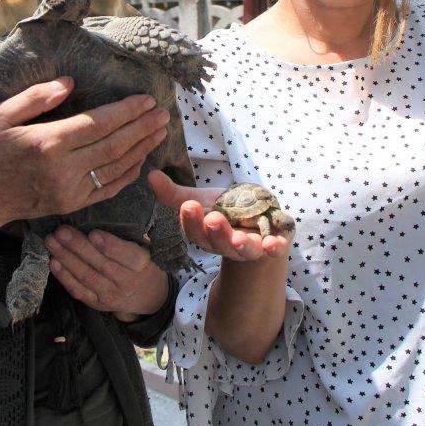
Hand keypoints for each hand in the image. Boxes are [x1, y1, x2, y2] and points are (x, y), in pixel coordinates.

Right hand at [0, 77, 169, 222]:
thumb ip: (35, 97)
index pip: (98, 124)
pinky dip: (129, 173)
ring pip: (117, 167)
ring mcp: (70, 190)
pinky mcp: (73, 204)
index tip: (146, 99)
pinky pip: (109, 188)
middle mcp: (63, 169)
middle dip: (143, 127)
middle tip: (164, 113)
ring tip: (160, 131)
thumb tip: (69, 83)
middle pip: (114, 145)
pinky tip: (142, 158)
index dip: (126, 111)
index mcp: (47, 143)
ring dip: (142, 148)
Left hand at [45, 226, 168, 321]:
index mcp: (143, 264)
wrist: (146, 295)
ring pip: (87, 277)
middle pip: (102, 265)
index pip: (129, 256)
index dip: (111, 245)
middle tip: (62, 231)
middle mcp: (127, 282)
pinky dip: (64, 277)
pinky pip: (78, 290)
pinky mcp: (97, 303)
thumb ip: (131, 232)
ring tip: (52, 242)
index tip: (93, 233)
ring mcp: (111, 295)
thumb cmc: (142, 262)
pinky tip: (53, 262)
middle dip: (79, 247)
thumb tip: (110, 205)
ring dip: (66, 258)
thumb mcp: (146, 246)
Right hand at [148, 171, 290, 260]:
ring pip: (244, 250)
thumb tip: (150, 175)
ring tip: (238, 239)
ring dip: (241, 245)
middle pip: (219, 243)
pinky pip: (274, 249)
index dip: (192, 222)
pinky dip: (274, 247)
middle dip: (216, 232)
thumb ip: (175, 194)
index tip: (189, 206)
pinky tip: (274, 244)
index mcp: (207, 236)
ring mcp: (251, 246)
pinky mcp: (273, 243)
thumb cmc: (225, 210)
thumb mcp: (201, 200)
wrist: (259, 218)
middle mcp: (227, 245)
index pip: (196, 233)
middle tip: (213, 218)